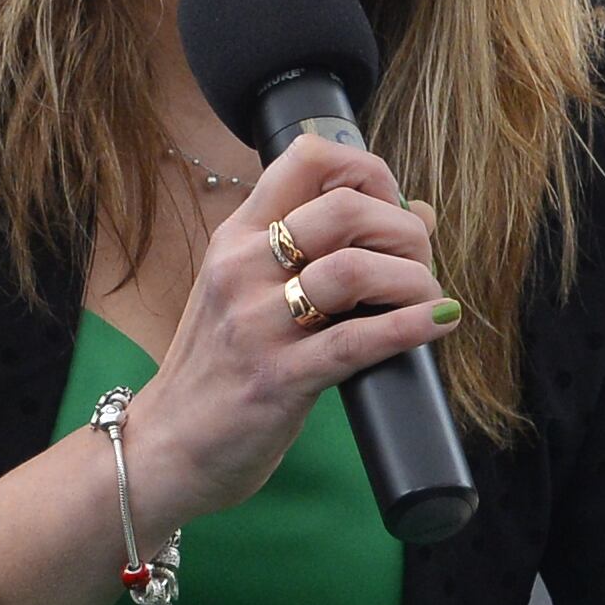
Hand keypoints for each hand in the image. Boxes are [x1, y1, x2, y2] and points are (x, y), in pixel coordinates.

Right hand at [119, 132, 448, 535]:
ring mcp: (256, 323)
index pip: (306, 159)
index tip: (390, 204)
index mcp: (237, 237)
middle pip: (344, 209)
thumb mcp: (251, 293)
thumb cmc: (218, 368)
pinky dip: (410, 326)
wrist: (165, 446)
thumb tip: (416, 214)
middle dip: (402, 230)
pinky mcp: (278, 379)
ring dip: (411, 278)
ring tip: (427, 296)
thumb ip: (323, 251)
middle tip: (418, 261)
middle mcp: (242, 268)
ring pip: (354, 271)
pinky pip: (357, 341)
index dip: (366, 169)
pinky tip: (439, 321)